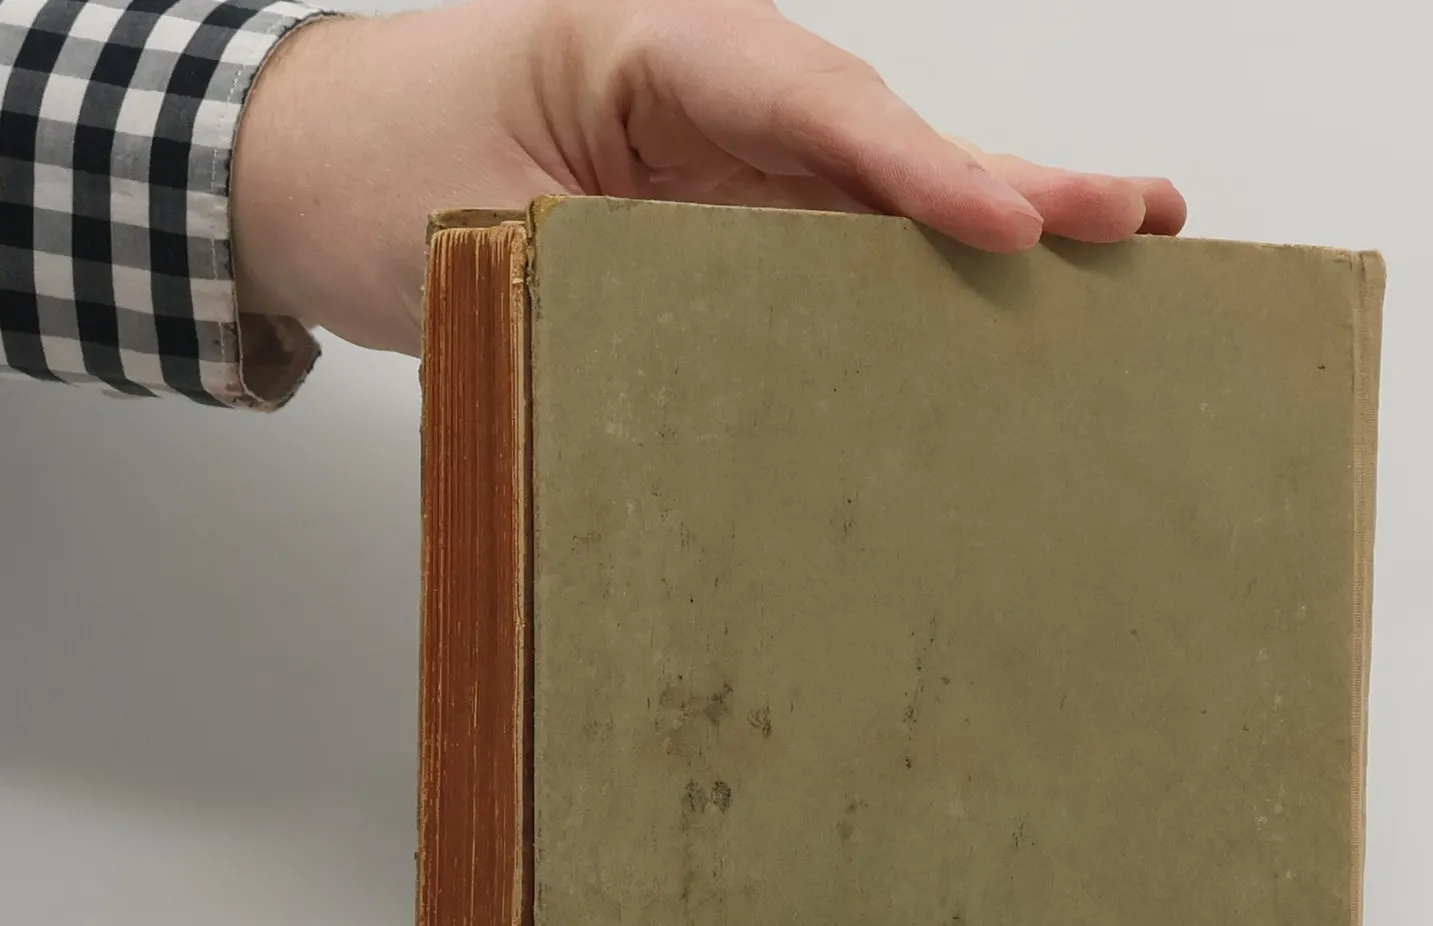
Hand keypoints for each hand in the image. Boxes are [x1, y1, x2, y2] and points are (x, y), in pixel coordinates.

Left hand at [231, 0, 1187, 354]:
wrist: (298, 173)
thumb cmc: (369, 171)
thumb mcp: (476, 221)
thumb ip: (608, 271)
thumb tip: (734, 371)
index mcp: (642, 48)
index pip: (803, 101)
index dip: (915, 166)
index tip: (1007, 226)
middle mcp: (703, 92)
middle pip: (876, 133)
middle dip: (1006, 179)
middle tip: (1134, 216)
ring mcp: (719, 158)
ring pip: (873, 190)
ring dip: (992, 225)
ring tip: (1122, 248)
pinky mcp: (719, 222)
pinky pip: (833, 243)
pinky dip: (917, 272)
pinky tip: (1003, 299)